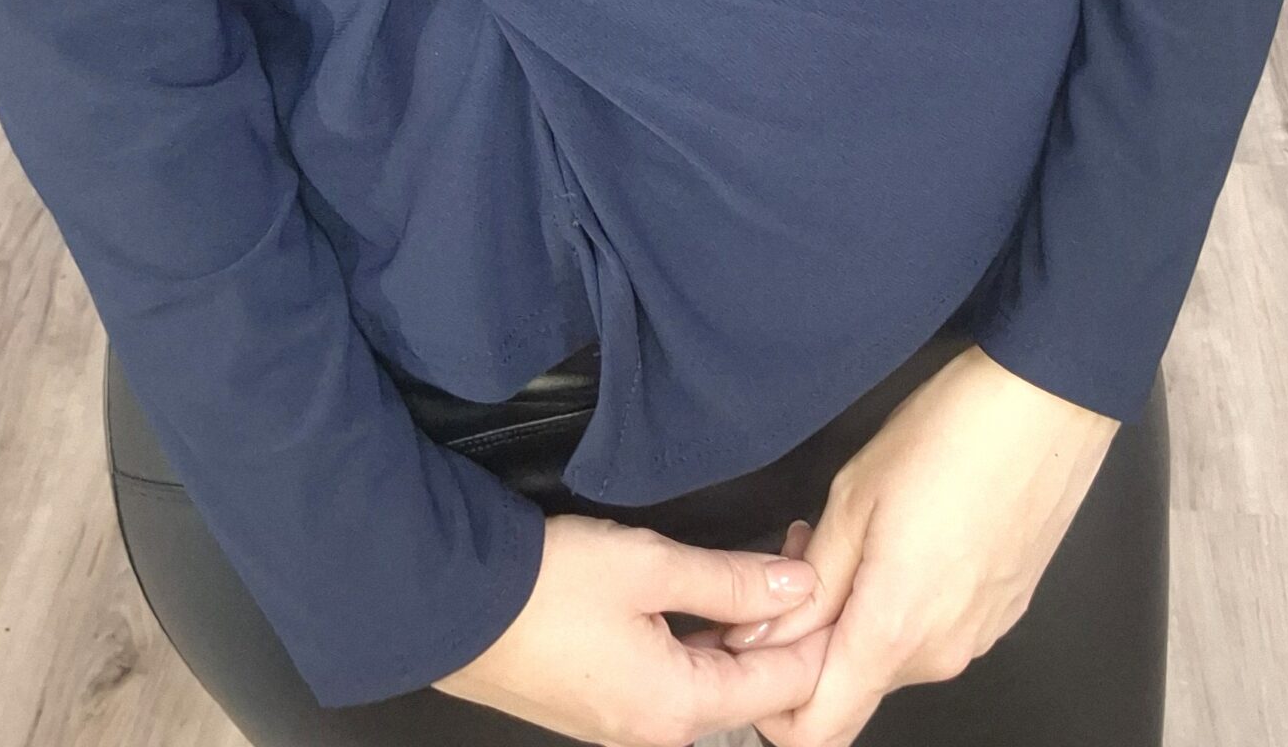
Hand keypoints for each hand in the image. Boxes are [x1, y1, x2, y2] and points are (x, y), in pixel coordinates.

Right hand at [432, 510, 829, 746]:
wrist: (457, 606)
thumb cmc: (552, 586)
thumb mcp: (650, 566)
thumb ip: (732, 579)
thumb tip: (800, 585)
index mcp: (680, 707)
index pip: (785, 687)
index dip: (819, 632)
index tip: (830, 575)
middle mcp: (660, 731)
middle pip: (751, 688)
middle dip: (782, 628)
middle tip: (794, 558)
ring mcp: (628, 723)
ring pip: (714, 682)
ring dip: (741, 631)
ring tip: (760, 569)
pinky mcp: (603, 705)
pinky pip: (676, 679)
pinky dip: (703, 640)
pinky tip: (707, 596)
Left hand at [718, 345, 1118, 746]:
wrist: (1047, 403)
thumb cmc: (953, 436)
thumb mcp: (854, 498)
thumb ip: (809, 583)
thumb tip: (762, 635)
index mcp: (894, 632)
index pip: (817, 732)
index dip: (771, 701)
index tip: (756, 641)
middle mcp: (940, 653)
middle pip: (851, 686)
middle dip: (812, 634)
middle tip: (801, 554)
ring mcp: (977, 636)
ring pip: (892, 654)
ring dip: (858, 611)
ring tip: (852, 531)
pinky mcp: (1000, 612)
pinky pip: (934, 630)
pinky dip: (902, 600)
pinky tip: (901, 534)